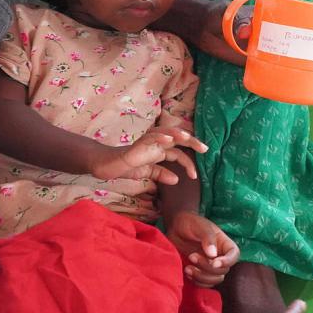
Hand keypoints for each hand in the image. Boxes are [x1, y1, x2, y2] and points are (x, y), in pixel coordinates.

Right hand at [89, 128, 207, 184]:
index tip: (196, 175)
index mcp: (160, 150)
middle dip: (192, 142)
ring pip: (166, 133)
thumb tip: (176, 180)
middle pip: (177, 138)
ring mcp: (147, 142)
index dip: (189, 162)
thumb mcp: (148, 172)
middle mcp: (156, 143)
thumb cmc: (127, 166)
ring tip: (188, 138)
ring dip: (178, 134)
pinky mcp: (138, 143)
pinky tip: (168, 139)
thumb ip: (161, 174)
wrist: (108, 165)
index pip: (179, 152)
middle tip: (205, 149)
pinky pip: (150, 137)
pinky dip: (160, 137)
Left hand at [165, 211, 239, 286]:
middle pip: (223, 270)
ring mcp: (210, 266)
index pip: (234, 255)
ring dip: (201, 277)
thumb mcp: (200, 226)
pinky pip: (204, 283)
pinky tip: (187, 272)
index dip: (228, 261)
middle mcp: (220, 256)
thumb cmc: (190, 223)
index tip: (214, 262)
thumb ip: (208, 238)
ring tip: (187, 268)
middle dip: (207, 267)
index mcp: (224, 244)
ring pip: (215, 279)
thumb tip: (213, 255)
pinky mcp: (201, 272)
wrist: (176, 228)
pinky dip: (197, 281)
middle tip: (192, 256)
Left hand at [205, 0, 312, 97]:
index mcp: (281, 17)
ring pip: (305, 63)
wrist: (202, 28)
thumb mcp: (229, 16)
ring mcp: (275, 51)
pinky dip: (300, 87)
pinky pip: (287, 77)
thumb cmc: (218, 16)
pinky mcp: (264, 66)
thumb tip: (247, 33)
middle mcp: (282, 34)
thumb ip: (237, 23)